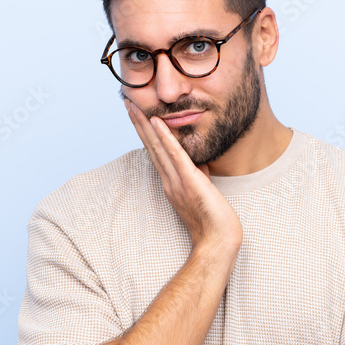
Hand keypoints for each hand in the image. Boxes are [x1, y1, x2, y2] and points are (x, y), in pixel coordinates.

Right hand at [124, 98, 241, 250]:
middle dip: (138, 124)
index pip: (155, 153)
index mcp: (171, 182)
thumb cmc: (213, 221)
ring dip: (144, 125)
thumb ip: (199, 174)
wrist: (217, 241)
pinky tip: (156, 122)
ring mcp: (177, 181)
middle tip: (126, 103)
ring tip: (133, 107)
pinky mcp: (189, 181)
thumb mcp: (203, 191)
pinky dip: (165, 138)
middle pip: (150, 146)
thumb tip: (200, 160)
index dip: (145, 133)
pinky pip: (175, 155)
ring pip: (156, 148)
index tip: (137, 115)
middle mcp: (169, 180)